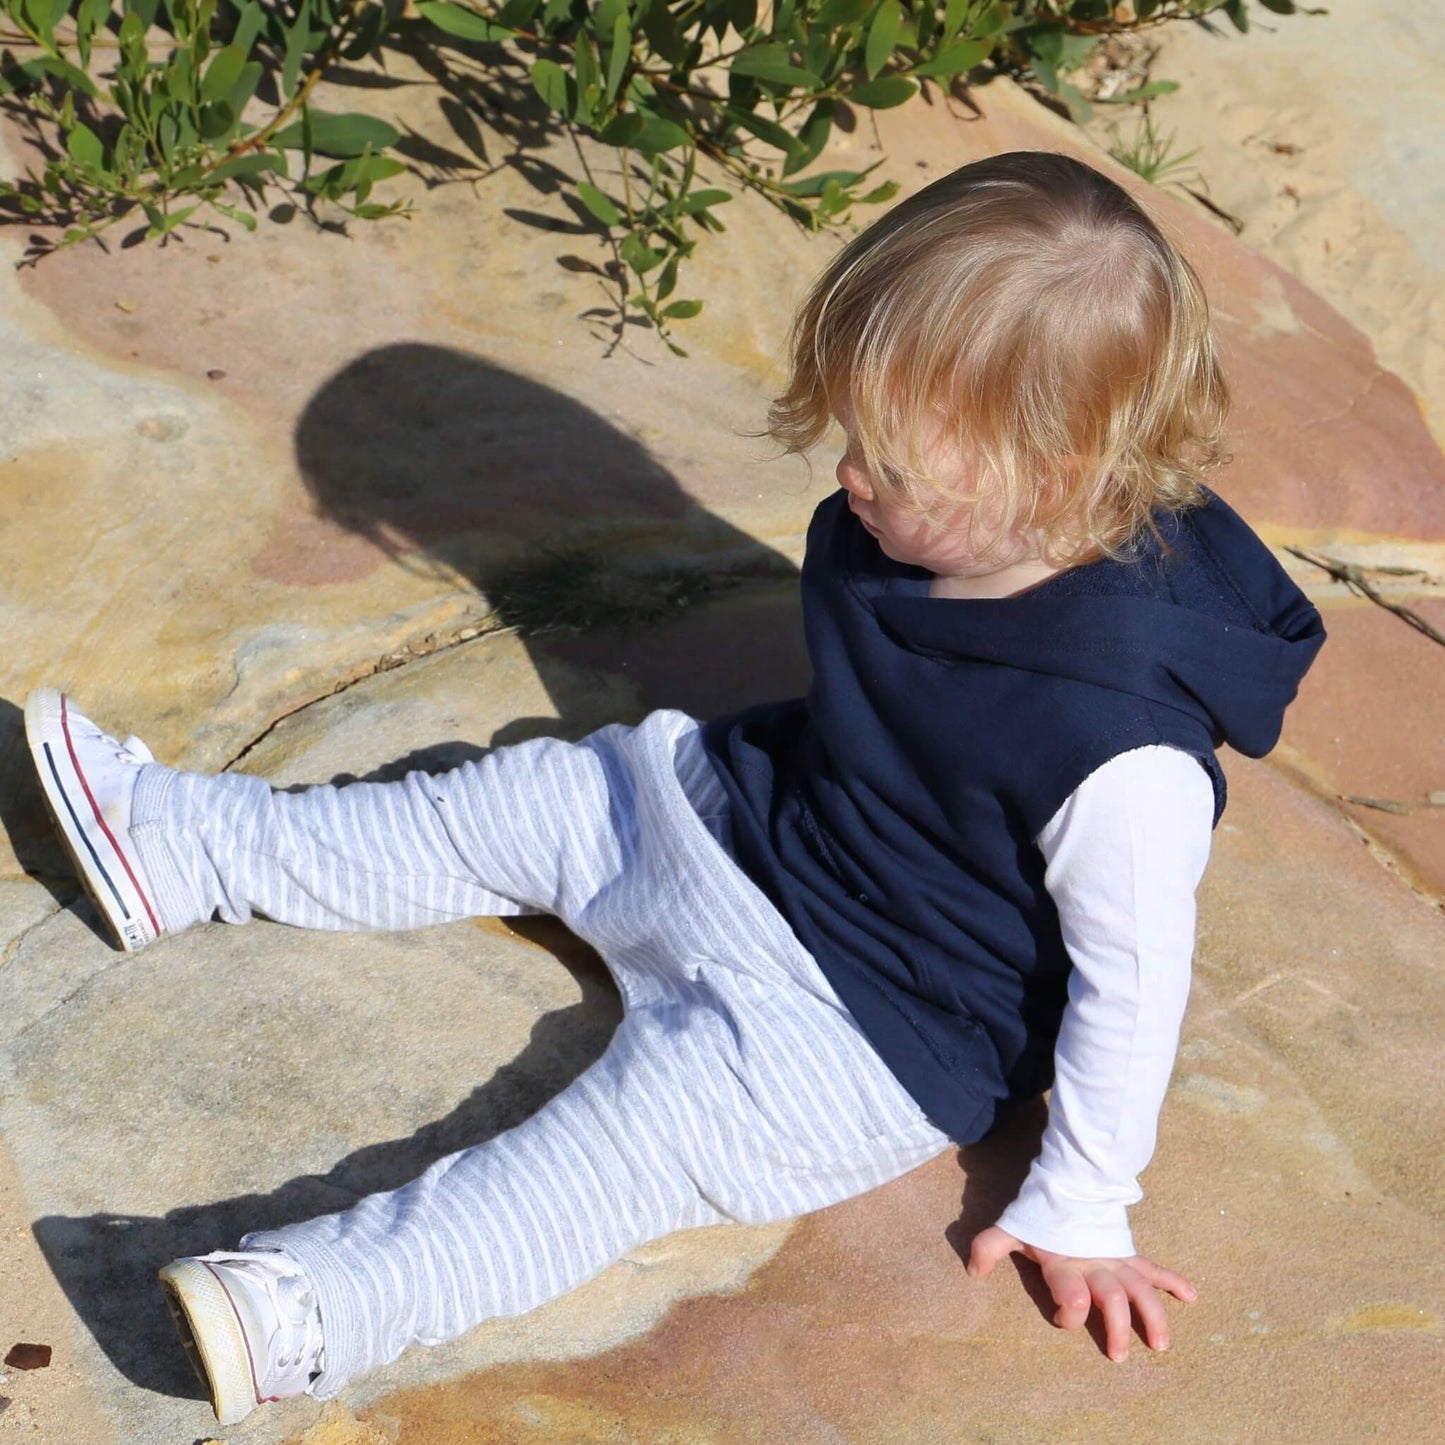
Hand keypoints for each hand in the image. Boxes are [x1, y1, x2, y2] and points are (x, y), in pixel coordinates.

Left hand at [967, 1225, 1196, 1360]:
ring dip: (1152, 1316)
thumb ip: (990, 1247)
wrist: (1069, 1181)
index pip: (1071, 1293)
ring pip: (1140, 1290)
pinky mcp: (1129, 1255)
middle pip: (1111, 1299)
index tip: (1061, 1318)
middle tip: (1118, 1355)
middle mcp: (1094, 1265)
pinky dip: (1174, 1281)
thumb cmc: (1040, 1214)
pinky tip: (1191, 1296)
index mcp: (1065, 1263)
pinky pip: (1154, 1269)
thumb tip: (973, 1272)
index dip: (1068, 1311)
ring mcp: (1116, 1260)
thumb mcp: (1012, 1228)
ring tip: (1160, 1344)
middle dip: (1116, 1327)